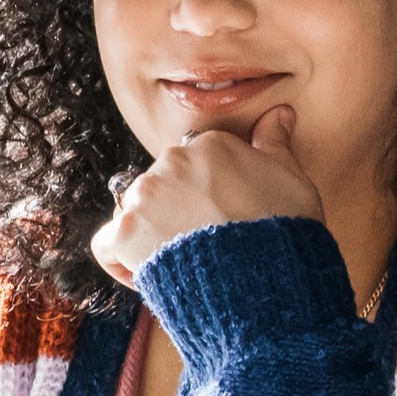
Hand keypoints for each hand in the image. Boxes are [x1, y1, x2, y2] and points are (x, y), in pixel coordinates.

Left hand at [92, 104, 326, 286]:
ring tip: (182, 263)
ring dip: (151, 235)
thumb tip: (280, 115)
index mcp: (209, 144)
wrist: (270, 280)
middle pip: (161, 187)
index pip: (191, 165)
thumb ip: (275, 143)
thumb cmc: (285, 231)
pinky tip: (147, 273)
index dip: (203, 196)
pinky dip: (120, 260)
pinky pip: (106, 245)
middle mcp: (171, 161)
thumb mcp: (291, 179)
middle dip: (176, 214)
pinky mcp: (126, 232)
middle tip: (202, 246)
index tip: (218, 220)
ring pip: (135, 212)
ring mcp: (146, 195)